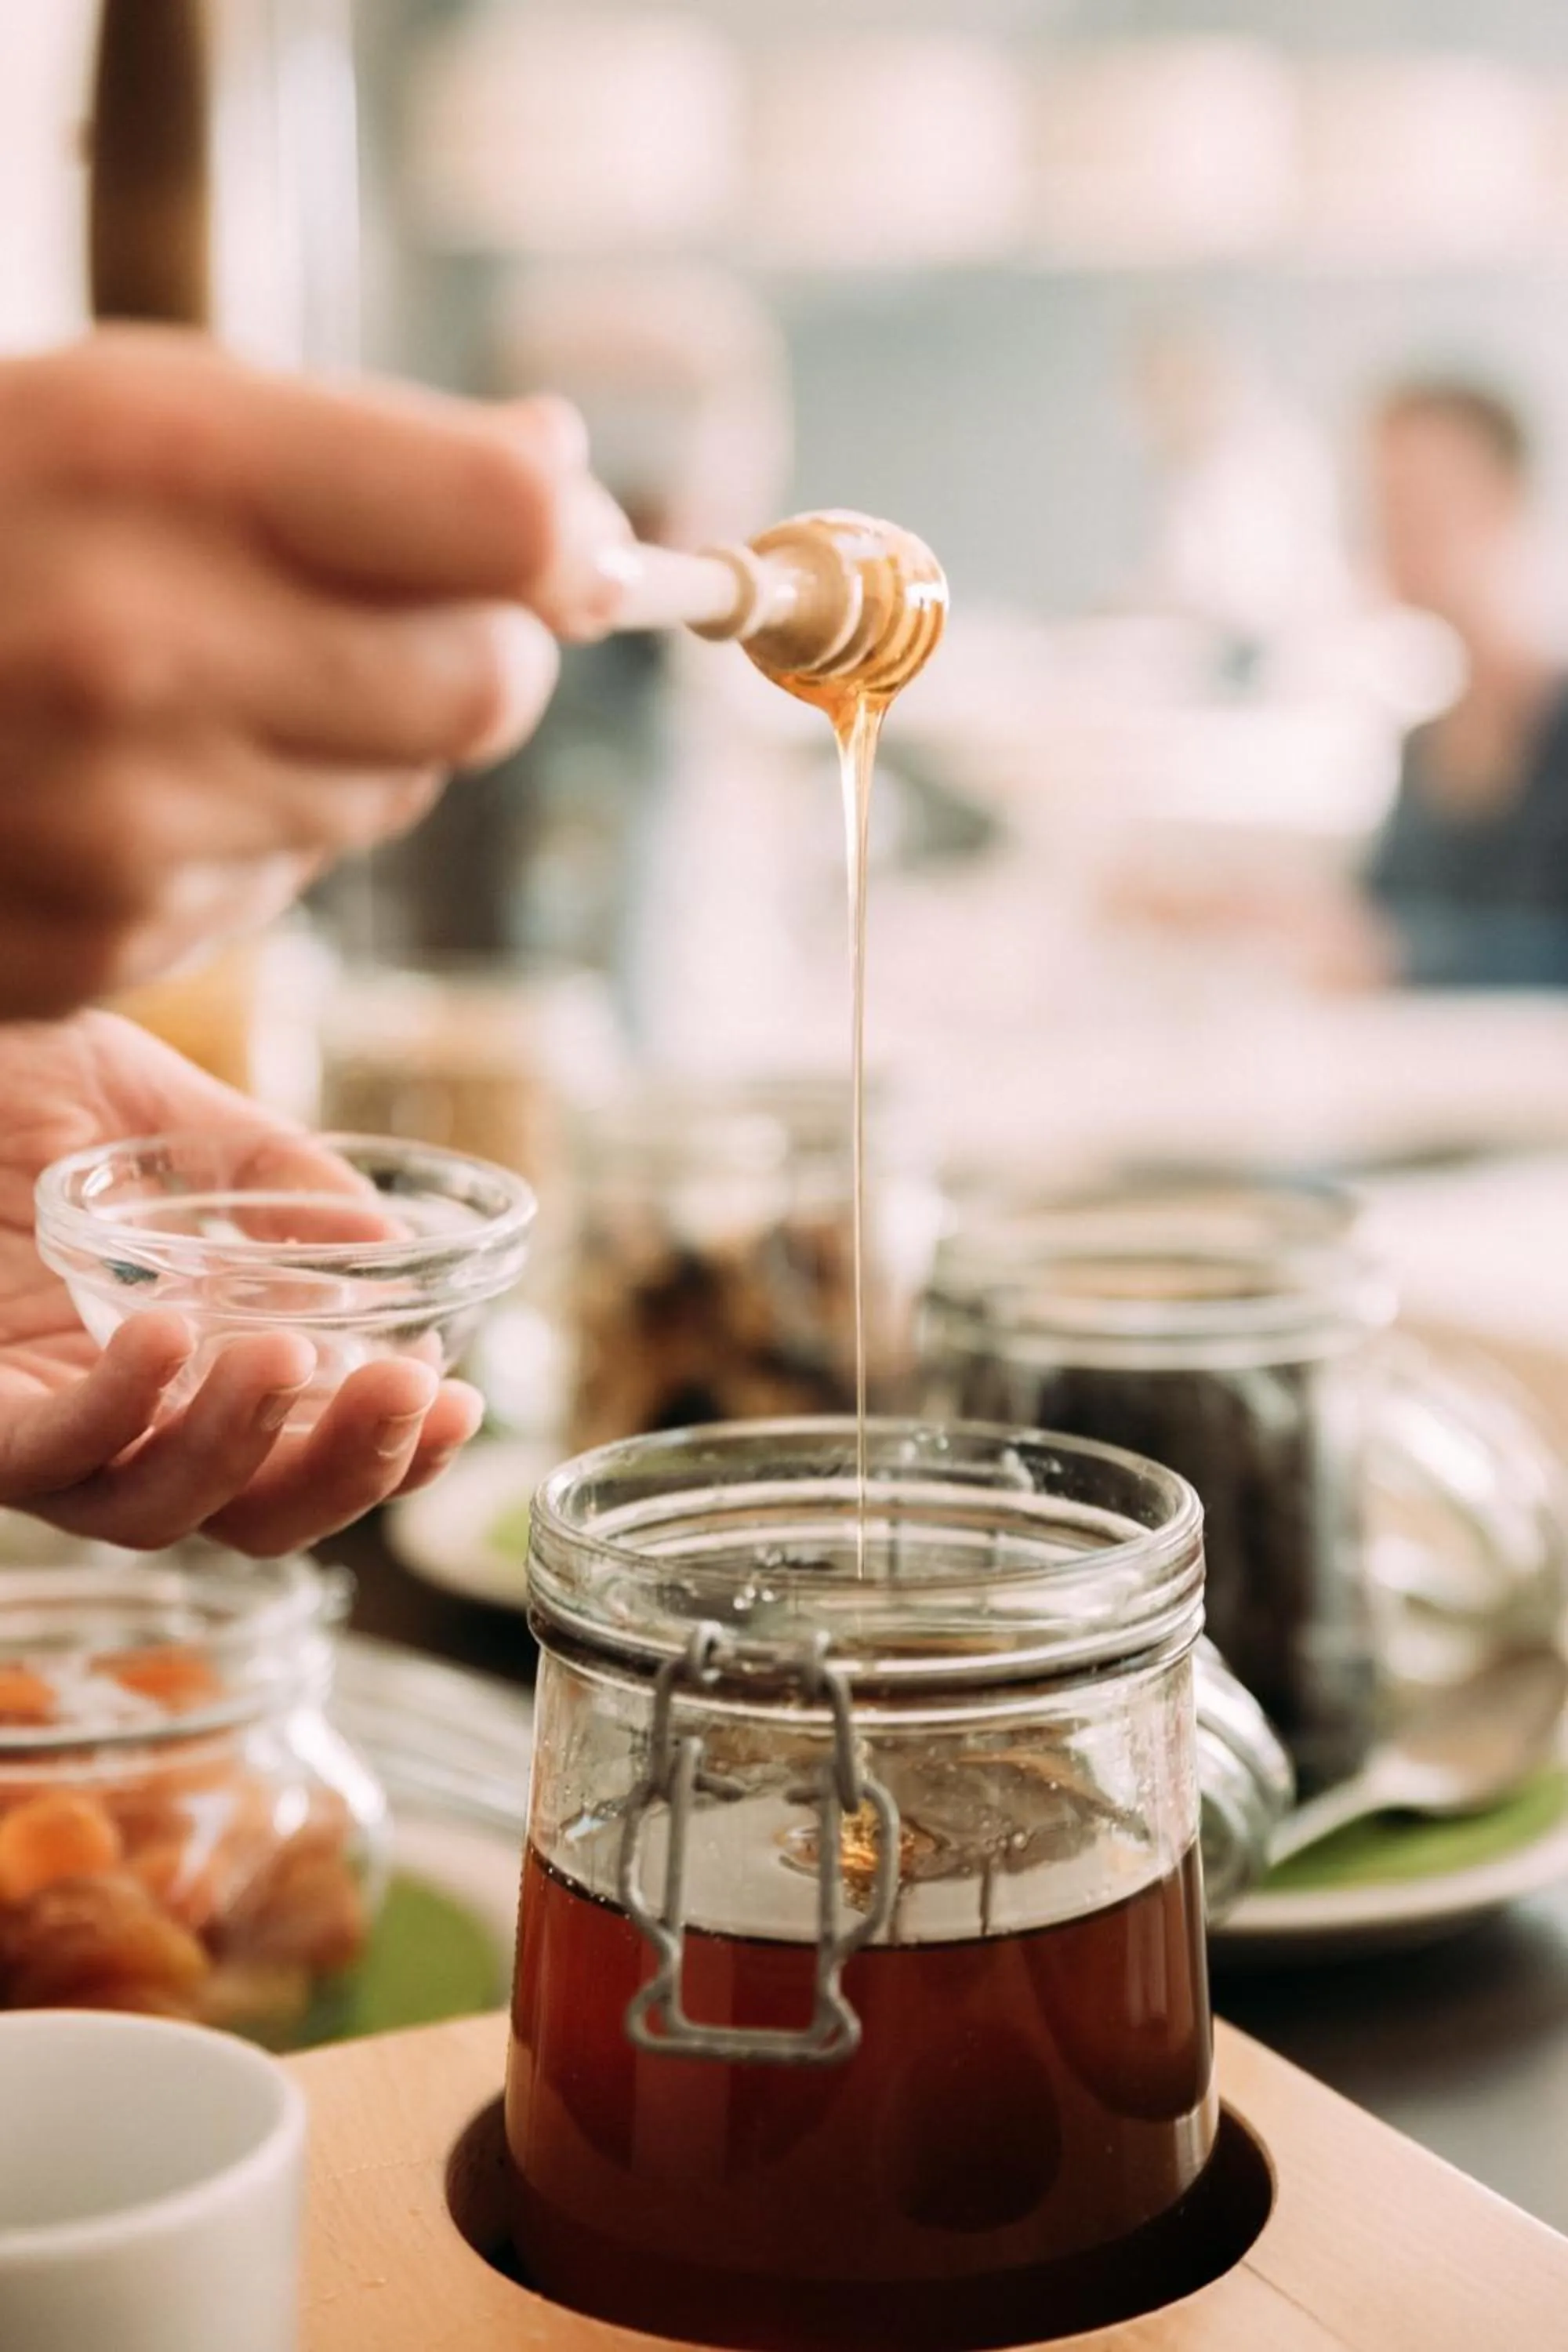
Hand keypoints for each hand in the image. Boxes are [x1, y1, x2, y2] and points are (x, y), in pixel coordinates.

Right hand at [0, 327, 633, 1016]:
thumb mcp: (141, 406)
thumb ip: (368, 450)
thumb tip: (572, 484)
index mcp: (152, 464)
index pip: (502, 526)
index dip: (560, 542)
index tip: (556, 544)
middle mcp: (136, 655)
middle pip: (484, 689)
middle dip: (477, 653)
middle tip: (390, 612)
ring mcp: (117, 826)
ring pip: (392, 799)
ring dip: (351, 744)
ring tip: (197, 678)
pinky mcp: (100, 946)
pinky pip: (280, 883)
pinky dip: (247, 832)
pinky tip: (128, 773)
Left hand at [0, 1012, 485, 1553]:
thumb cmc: (0, 1076)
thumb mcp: (163, 1106)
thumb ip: (271, 1175)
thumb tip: (389, 1246)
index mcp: (164, 1363)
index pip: (291, 1451)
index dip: (383, 1451)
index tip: (459, 1401)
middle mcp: (101, 1415)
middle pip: (241, 1515)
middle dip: (346, 1472)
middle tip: (416, 1396)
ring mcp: (26, 1424)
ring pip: (151, 1514)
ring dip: (244, 1452)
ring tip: (298, 1355)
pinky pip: (42, 1457)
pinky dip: (121, 1414)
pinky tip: (172, 1338)